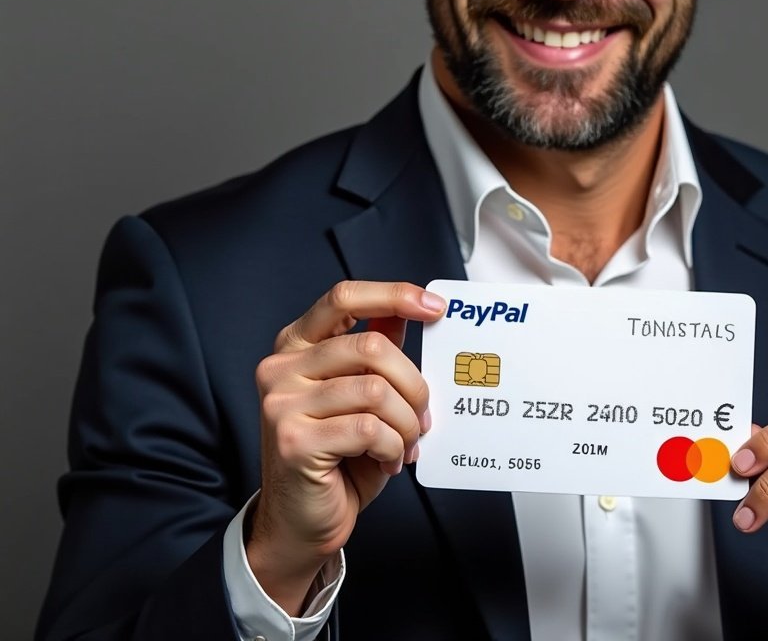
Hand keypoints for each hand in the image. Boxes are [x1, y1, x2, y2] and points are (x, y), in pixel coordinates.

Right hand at [246, 280, 445, 613]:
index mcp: (296, 345)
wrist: (301, 524)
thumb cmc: (336, 458)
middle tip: (423, 413)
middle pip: (371, 346)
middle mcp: (282, 367)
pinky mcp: (294, 441)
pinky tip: (388, 459)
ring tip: (405, 441)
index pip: (344, 297)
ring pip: (375, 390)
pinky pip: (369, 429)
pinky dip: (392, 447)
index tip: (434, 306)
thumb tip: (406, 313)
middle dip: (413, 382)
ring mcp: (283, 404)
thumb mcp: (359, 396)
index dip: (393, 295)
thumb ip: (375, 353)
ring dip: (406, 421)